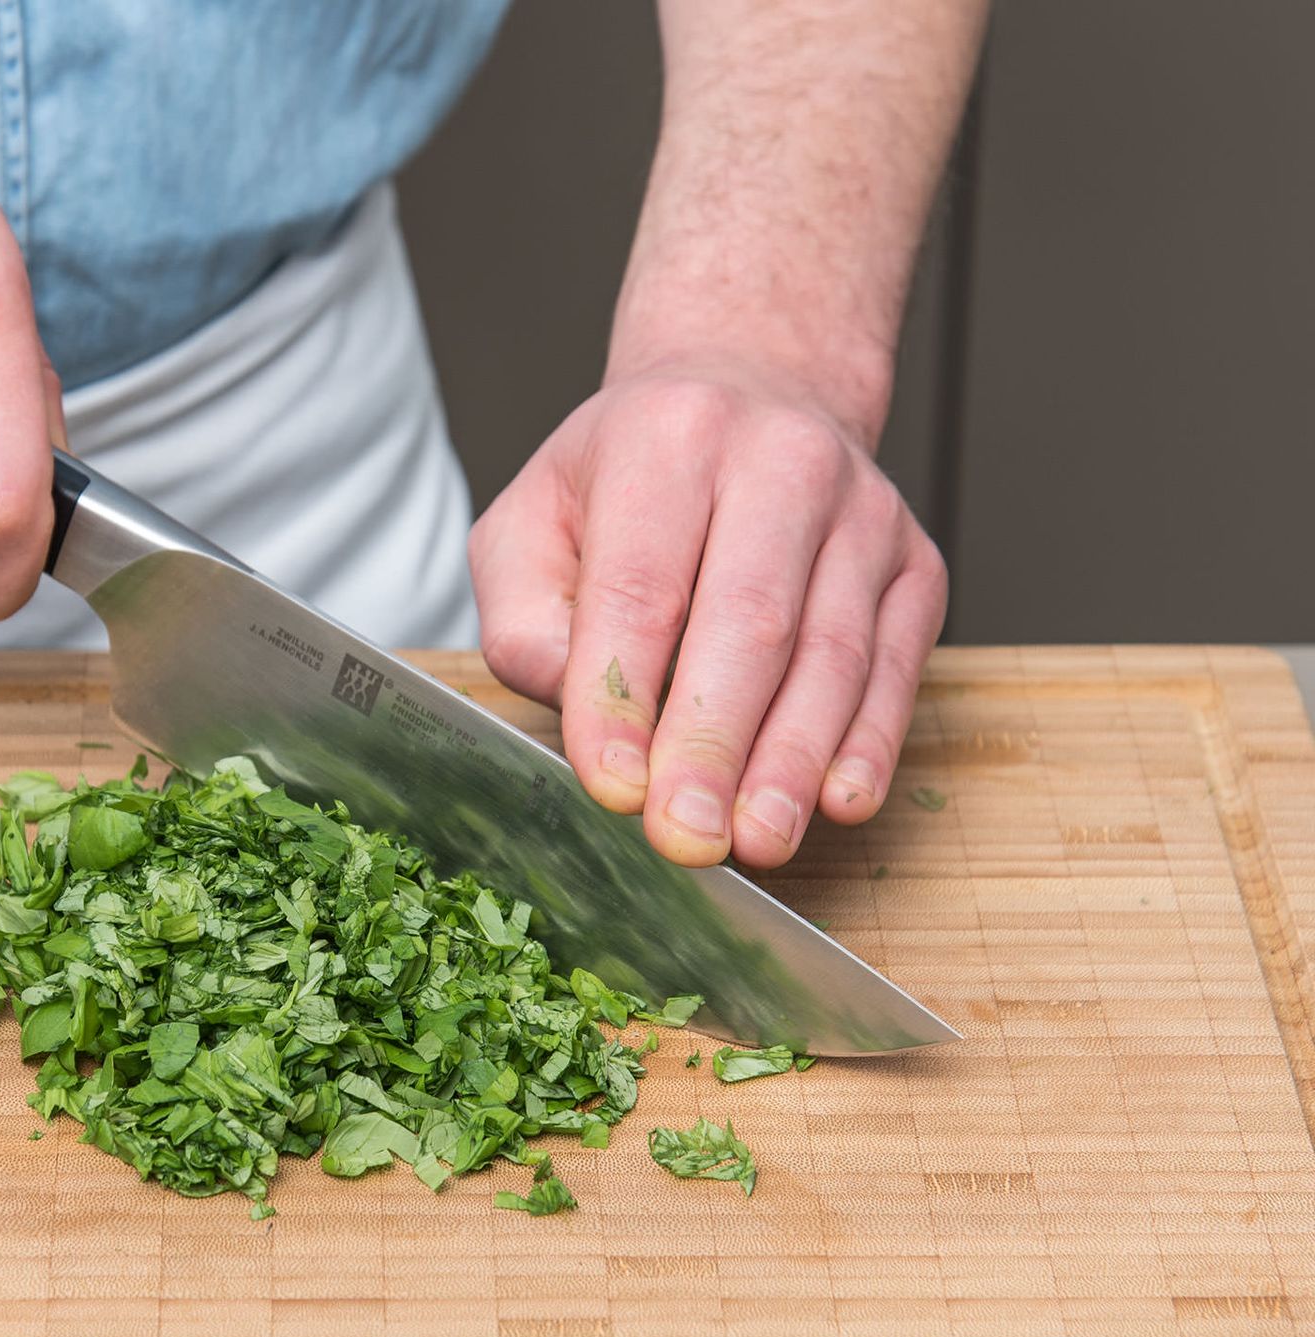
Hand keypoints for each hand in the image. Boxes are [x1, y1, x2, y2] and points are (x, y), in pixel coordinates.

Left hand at [469, 357, 946, 868]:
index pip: (640, 587)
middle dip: (713, 743)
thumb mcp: (534, 520)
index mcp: (668, 437)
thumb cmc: (629, 479)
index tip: (611, 786)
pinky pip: (895, 666)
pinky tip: (838, 801)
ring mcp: (863, 512)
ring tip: (756, 841)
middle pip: (748, 622)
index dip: (623, 695)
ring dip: (792, 761)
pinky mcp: (915, 564)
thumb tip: (567, 696)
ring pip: (832, 653)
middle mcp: (779, 461)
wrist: (754, 391)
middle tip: (685, 836)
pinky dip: (869, 742)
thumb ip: (524, 614)